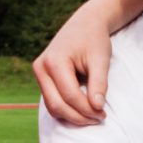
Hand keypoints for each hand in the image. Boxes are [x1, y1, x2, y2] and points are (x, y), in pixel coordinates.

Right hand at [33, 3, 116, 124]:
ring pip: (52, 107)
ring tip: (93, 116)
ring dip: (72, 116)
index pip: (70, 95)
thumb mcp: (101, 60)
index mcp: (54, 61)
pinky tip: (83, 110)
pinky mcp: (42, 78)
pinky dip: (66, 110)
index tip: (103, 114)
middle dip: (79, 117)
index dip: (87, 109)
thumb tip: (97, 108)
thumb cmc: (94, 40)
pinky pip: (52, 101)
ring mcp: (39, 73)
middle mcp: (41, 68)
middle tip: (99, 118)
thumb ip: (99, 84)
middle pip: (57, 105)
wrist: (85, 24)